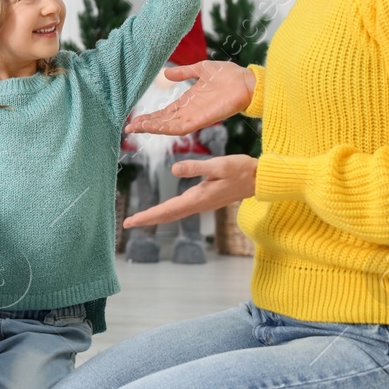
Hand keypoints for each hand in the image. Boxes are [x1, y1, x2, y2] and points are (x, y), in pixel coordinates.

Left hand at [122, 154, 256, 228]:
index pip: (166, 210)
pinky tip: (164, 210)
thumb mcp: (219, 165)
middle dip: (147, 219)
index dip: (147, 216)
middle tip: (128, 223)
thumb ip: (196, 167)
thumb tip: (173, 169)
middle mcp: (197, 204)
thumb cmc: (241, 170)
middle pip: (167, 215)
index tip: (130, 222)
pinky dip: (168, 211)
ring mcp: (202, 203)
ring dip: (156, 216)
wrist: (261, 179)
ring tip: (140, 218)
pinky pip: (181, 209)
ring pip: (174, 213)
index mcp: (197, 198)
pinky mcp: (206, 199)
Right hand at [124, 60, 255, 136]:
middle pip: (163, 121)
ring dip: (151, 127)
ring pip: (168, 126)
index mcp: (188, 101)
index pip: (165, 112)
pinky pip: (179, 127)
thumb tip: (166, 73)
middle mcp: (189, 112)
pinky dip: (165, 128)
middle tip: (129, 127)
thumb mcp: (201, 69)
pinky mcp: (201, 120)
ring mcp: (195, 117)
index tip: (135, 118)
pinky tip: (152, 127)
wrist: (247, 82)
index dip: (151, 116)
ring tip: (134, 128)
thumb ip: (184, 72)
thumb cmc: (229, 75)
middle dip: (146, 124)